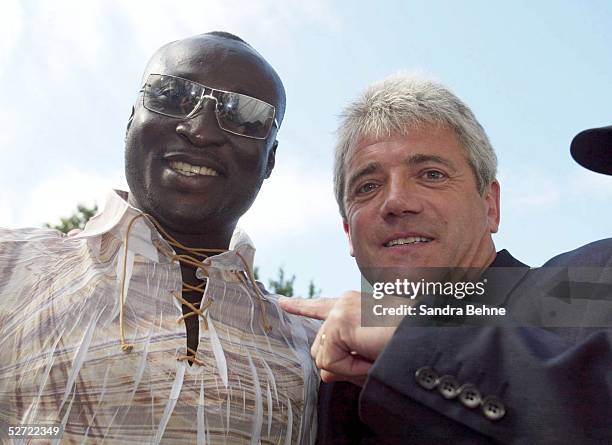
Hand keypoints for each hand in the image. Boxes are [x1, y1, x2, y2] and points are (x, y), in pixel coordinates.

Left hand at [279, 291, 396, 385]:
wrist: (429, 339)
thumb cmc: (407, 346)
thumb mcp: (372, 356)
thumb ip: (345, 362)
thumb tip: (324, 372)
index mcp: (354, 305)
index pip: (322, 306)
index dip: (301, 306)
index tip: (282, 302)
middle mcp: (345, 302)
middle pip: (321, 347)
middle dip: (341, 363)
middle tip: (373, 356)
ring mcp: (340, 310)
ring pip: (324, 357)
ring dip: (349, 367)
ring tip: (375, 353)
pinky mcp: (339, 322)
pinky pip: (331, 362)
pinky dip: (351, 369)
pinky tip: (370, 354)